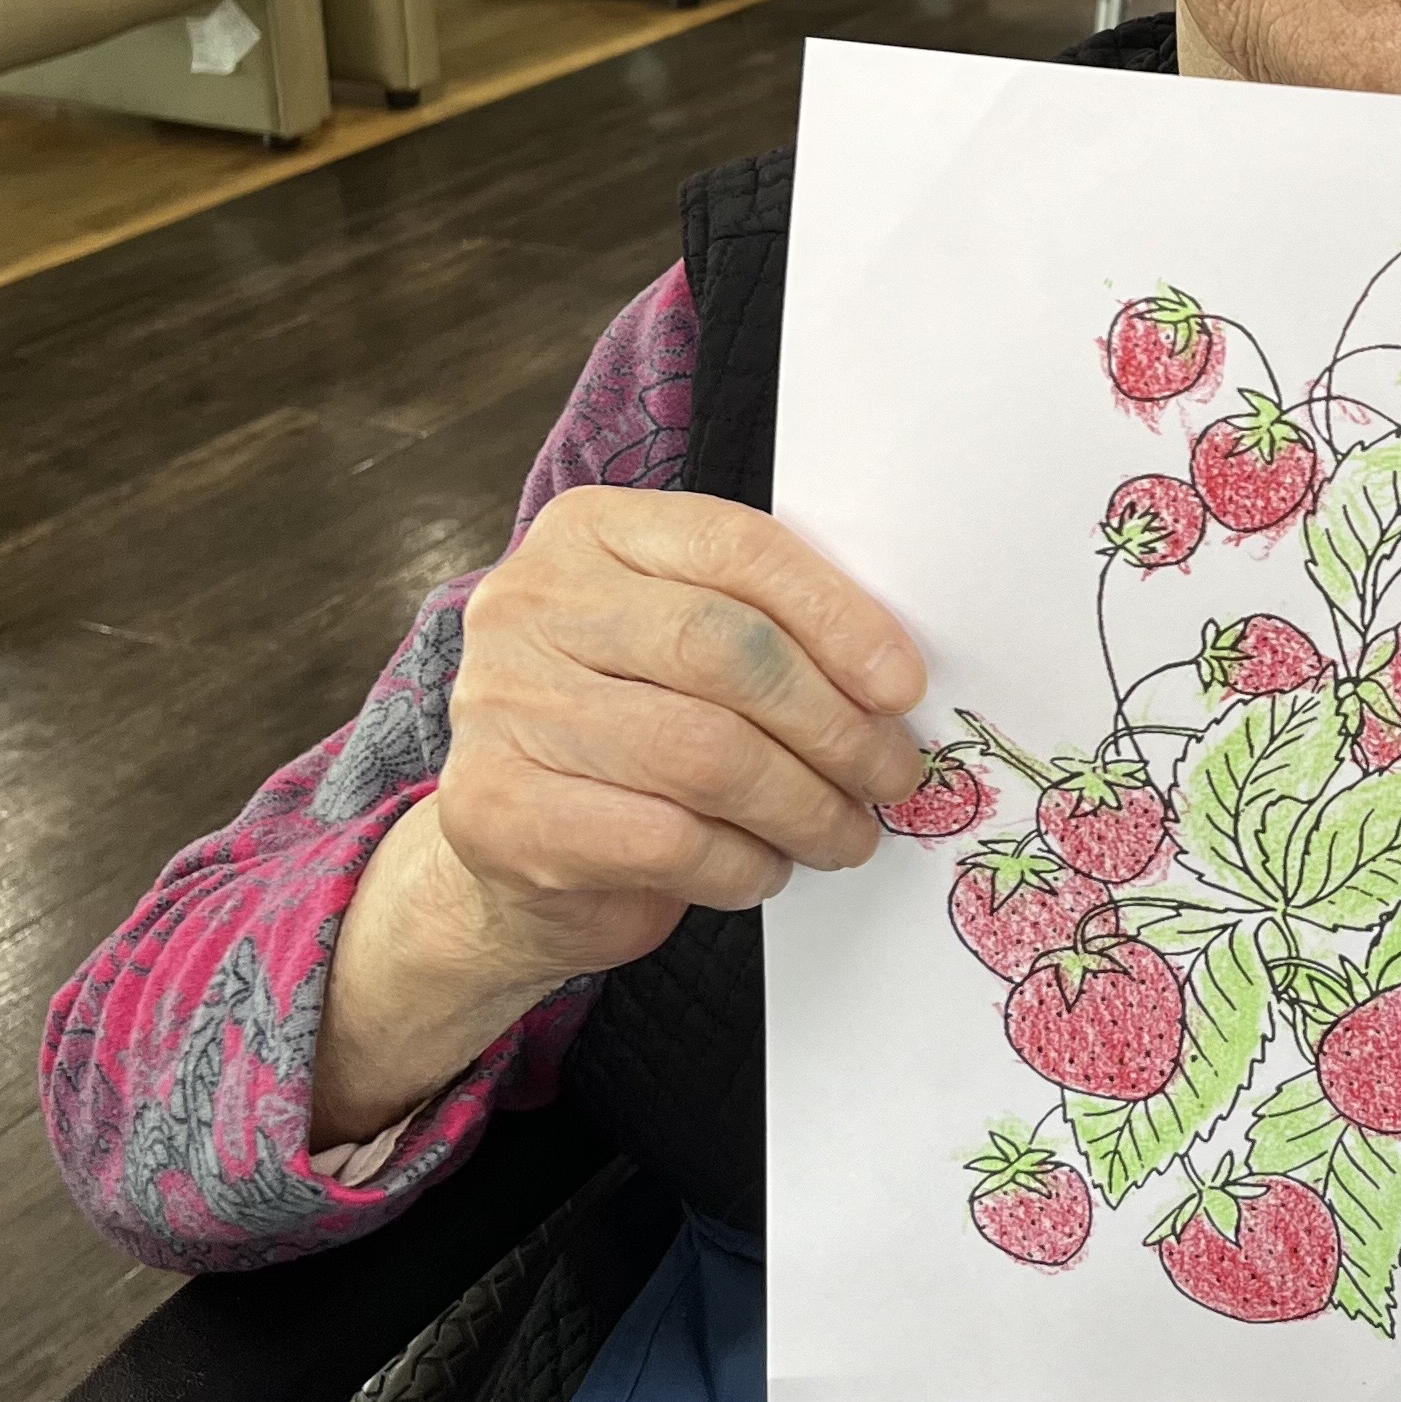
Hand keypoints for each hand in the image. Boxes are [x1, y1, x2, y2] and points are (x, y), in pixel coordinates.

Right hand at [438, 486, 927, 976]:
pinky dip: (742, 863)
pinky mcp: (497, 811)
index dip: (837, 617)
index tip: (903, 686)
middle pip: (726, 650)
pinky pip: (664, 840)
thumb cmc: (629, 727)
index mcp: (590, 532)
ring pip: (704, 754)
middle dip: (833, 723)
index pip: (736, 548)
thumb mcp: (685, 646)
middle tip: (890, 774)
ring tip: (846, 833)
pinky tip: (768, 868)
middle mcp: (530, 604)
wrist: (510, 847)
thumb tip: (892, 678)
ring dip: (804, 806)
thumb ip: (766, 627)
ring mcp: (501, 706)